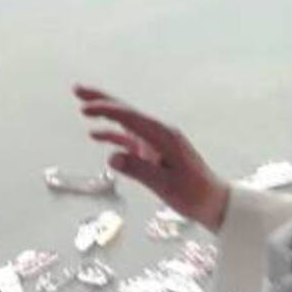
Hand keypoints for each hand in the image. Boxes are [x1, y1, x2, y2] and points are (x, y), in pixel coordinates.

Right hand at [75, 84, 229, 232]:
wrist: (213, 202)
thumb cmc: (193, 194)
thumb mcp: (166, 185)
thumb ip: (139, 170)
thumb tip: (111, 157)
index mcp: (164, 136)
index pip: (131, 117)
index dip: (107, 110)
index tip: (85, 109)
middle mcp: (159, 133)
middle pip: (126, 111)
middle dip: (102, 100)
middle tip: (78, 89)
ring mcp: (155, 141)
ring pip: (125, 122)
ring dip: (105, 113)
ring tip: (82, 107)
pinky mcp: (153, 152)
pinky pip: (129, 138)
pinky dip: (112, 134)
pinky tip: (96, 134)